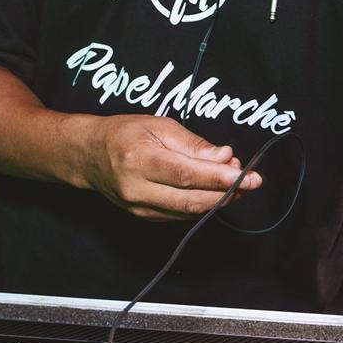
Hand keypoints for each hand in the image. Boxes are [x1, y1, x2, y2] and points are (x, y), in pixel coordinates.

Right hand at [76, 115, 257, 220]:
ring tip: (240, 186)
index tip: (247, 175)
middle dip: (227, 194)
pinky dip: (203, 205)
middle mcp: (137, 188)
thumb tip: (225, 158)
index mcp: (140, 159)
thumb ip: (193, 144)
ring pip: (189, 211)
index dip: (219, 178)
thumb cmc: (124, 134)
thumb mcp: (158, 125)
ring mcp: (140, 207)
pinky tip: (217, 193)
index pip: (186, 174)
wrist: (89, 156)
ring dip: (219, 200)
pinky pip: (181, 214)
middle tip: (253, 183)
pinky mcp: (144, 217)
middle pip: (191, 199)